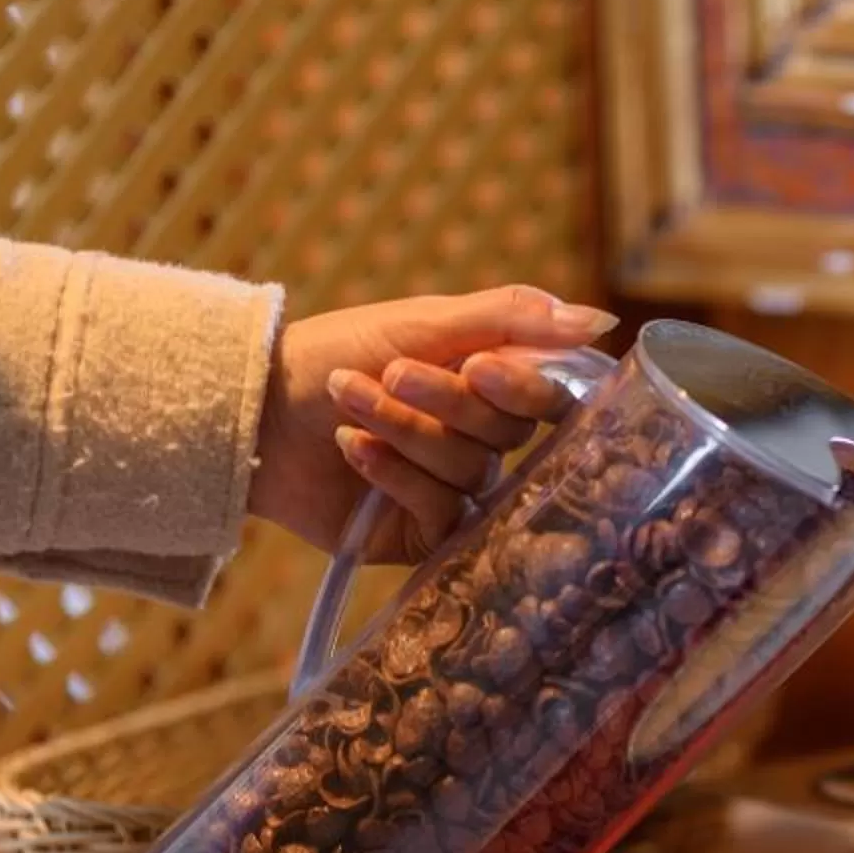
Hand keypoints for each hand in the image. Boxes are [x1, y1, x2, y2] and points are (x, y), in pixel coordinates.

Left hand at [250, 286, 612, 562]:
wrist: (254, 406)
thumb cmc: (335, 351)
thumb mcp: (422, 321)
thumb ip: (510, 318)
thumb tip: (599, 320)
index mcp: (493, 387)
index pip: (548, 399)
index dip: (522, 390)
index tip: (478, 367)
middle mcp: (483, 443)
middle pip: (504, 436)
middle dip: (442, 403)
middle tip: (390, 373)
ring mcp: (456, 492)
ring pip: (469, 472)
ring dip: (404, 430)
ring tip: (348, 399)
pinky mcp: (423, 534)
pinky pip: (442, 513)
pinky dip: (394, 473)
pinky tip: (354, 449)